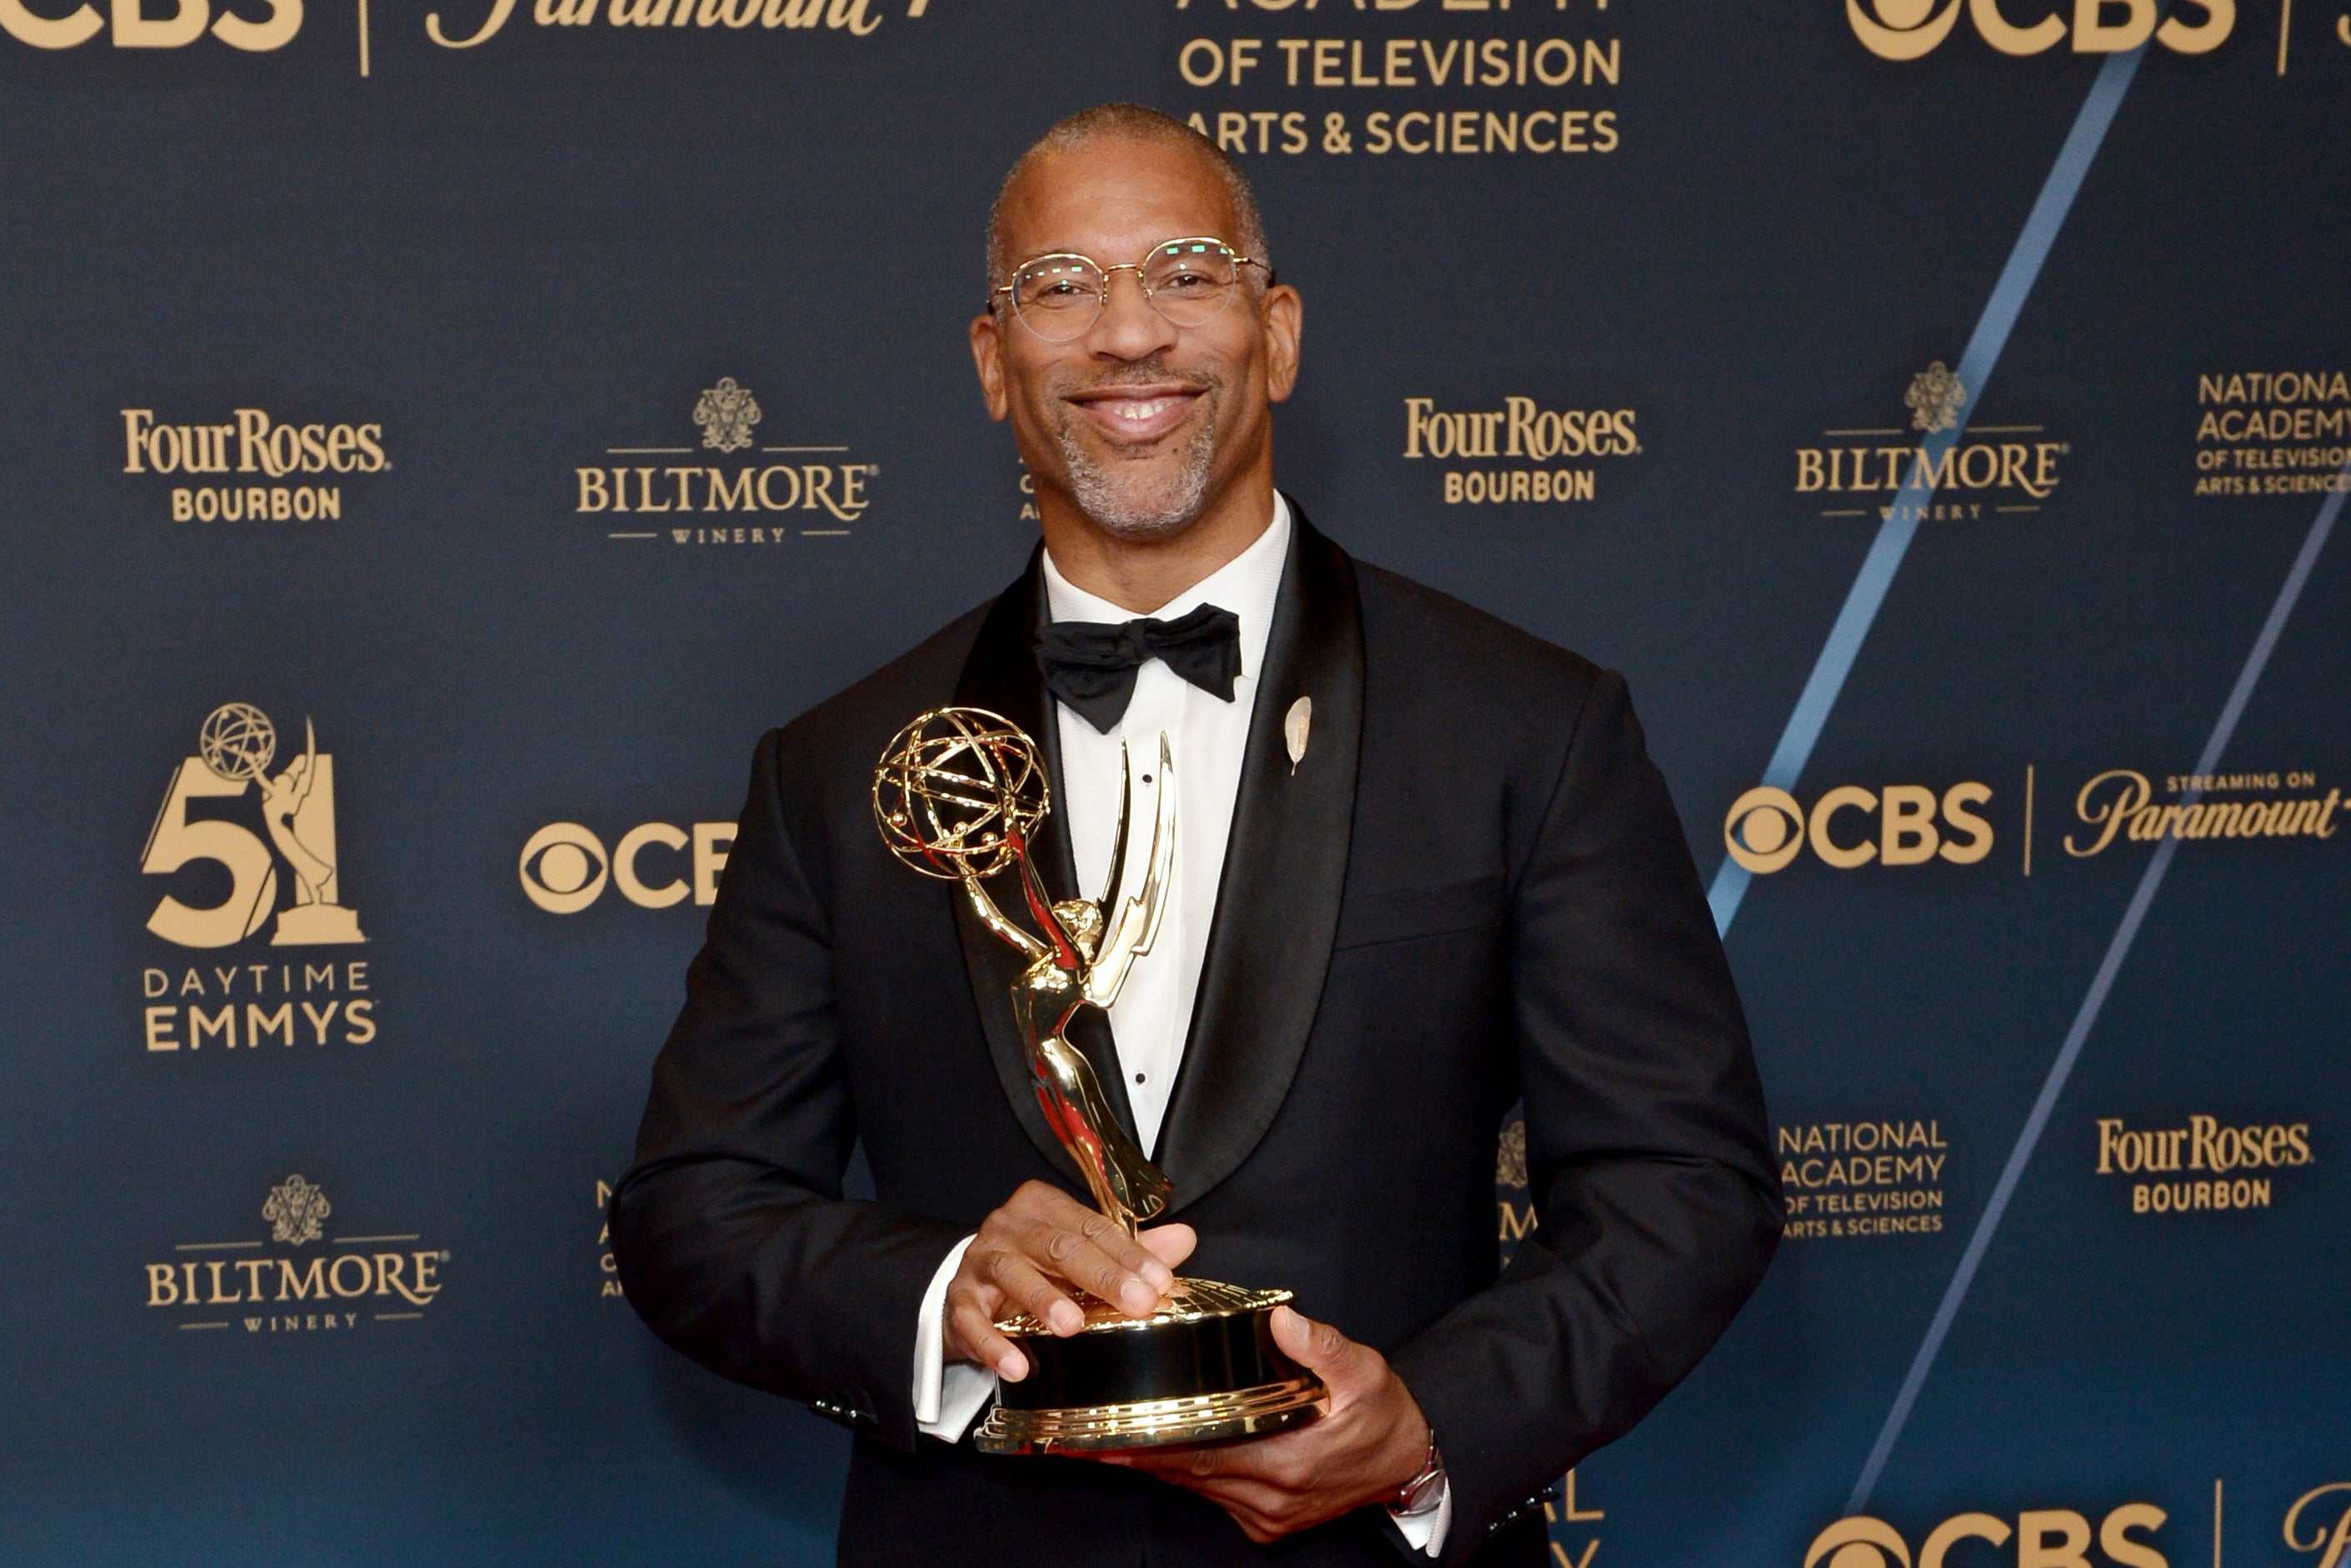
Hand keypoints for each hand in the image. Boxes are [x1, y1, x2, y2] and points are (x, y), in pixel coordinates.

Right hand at [946, 1179, 1196, 1380]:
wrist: (972, 1291)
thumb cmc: (1036, 1268)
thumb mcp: (1082, 1255)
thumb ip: (1129, 1249)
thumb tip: (1184, 1239)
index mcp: (1043, 1206)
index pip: (1092, 1226)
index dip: (1129, 1254)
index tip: (1160, 1282)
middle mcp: (1009, 1225)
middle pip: (1058, 1245)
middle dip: (1101, 1275)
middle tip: (1136, 1302)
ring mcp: (979, 1260)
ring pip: (1012, 1272)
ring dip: (1043, 1299)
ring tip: (1073, 1326)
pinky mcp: (957, 1299)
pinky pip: (972, 1320)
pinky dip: (994, 1343)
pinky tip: (1018, 1365)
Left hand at [1097, 1305, 1431, 1543]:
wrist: (1408, 1463)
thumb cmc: (1384, 1417)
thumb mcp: (1364, 1372)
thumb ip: (1321, 1346)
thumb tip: (1282, 1320)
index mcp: (1288, 1463)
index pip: (1201, 1453)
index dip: (1148, 1444)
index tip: (1104, 1432)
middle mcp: (1269, 1497)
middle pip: (1186, 1471)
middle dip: (1135, 1451)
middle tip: (1082, 1430)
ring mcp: (1264, 1513)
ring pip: (1194, 1484)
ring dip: (1153, 1461)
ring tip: (1104, 1435)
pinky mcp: (1264, 1518)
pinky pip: (1210, 1492)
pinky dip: (1182, 1470)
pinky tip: (1155, 1449)